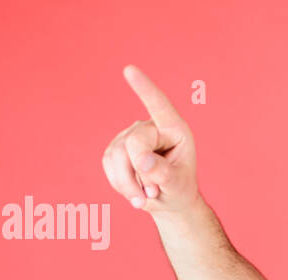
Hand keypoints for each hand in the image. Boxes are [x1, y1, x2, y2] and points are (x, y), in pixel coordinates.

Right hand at [101, 65, 198, 214]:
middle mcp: (151, 128)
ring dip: (129, 184)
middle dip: (141, 172)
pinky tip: (134, 190)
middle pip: (135, 143)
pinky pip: (108, 164)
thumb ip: (163, 173)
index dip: (144, 88)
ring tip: (145, 196)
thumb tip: (141, 159)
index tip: (129, 70)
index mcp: (175, 130)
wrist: (168, 202)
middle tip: (153, 193)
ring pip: (117, 156)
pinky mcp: (115, 149)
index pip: (159, 106)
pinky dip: (120, 184)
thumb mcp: (177, 186)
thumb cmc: (178, 190)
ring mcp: (130, 136)